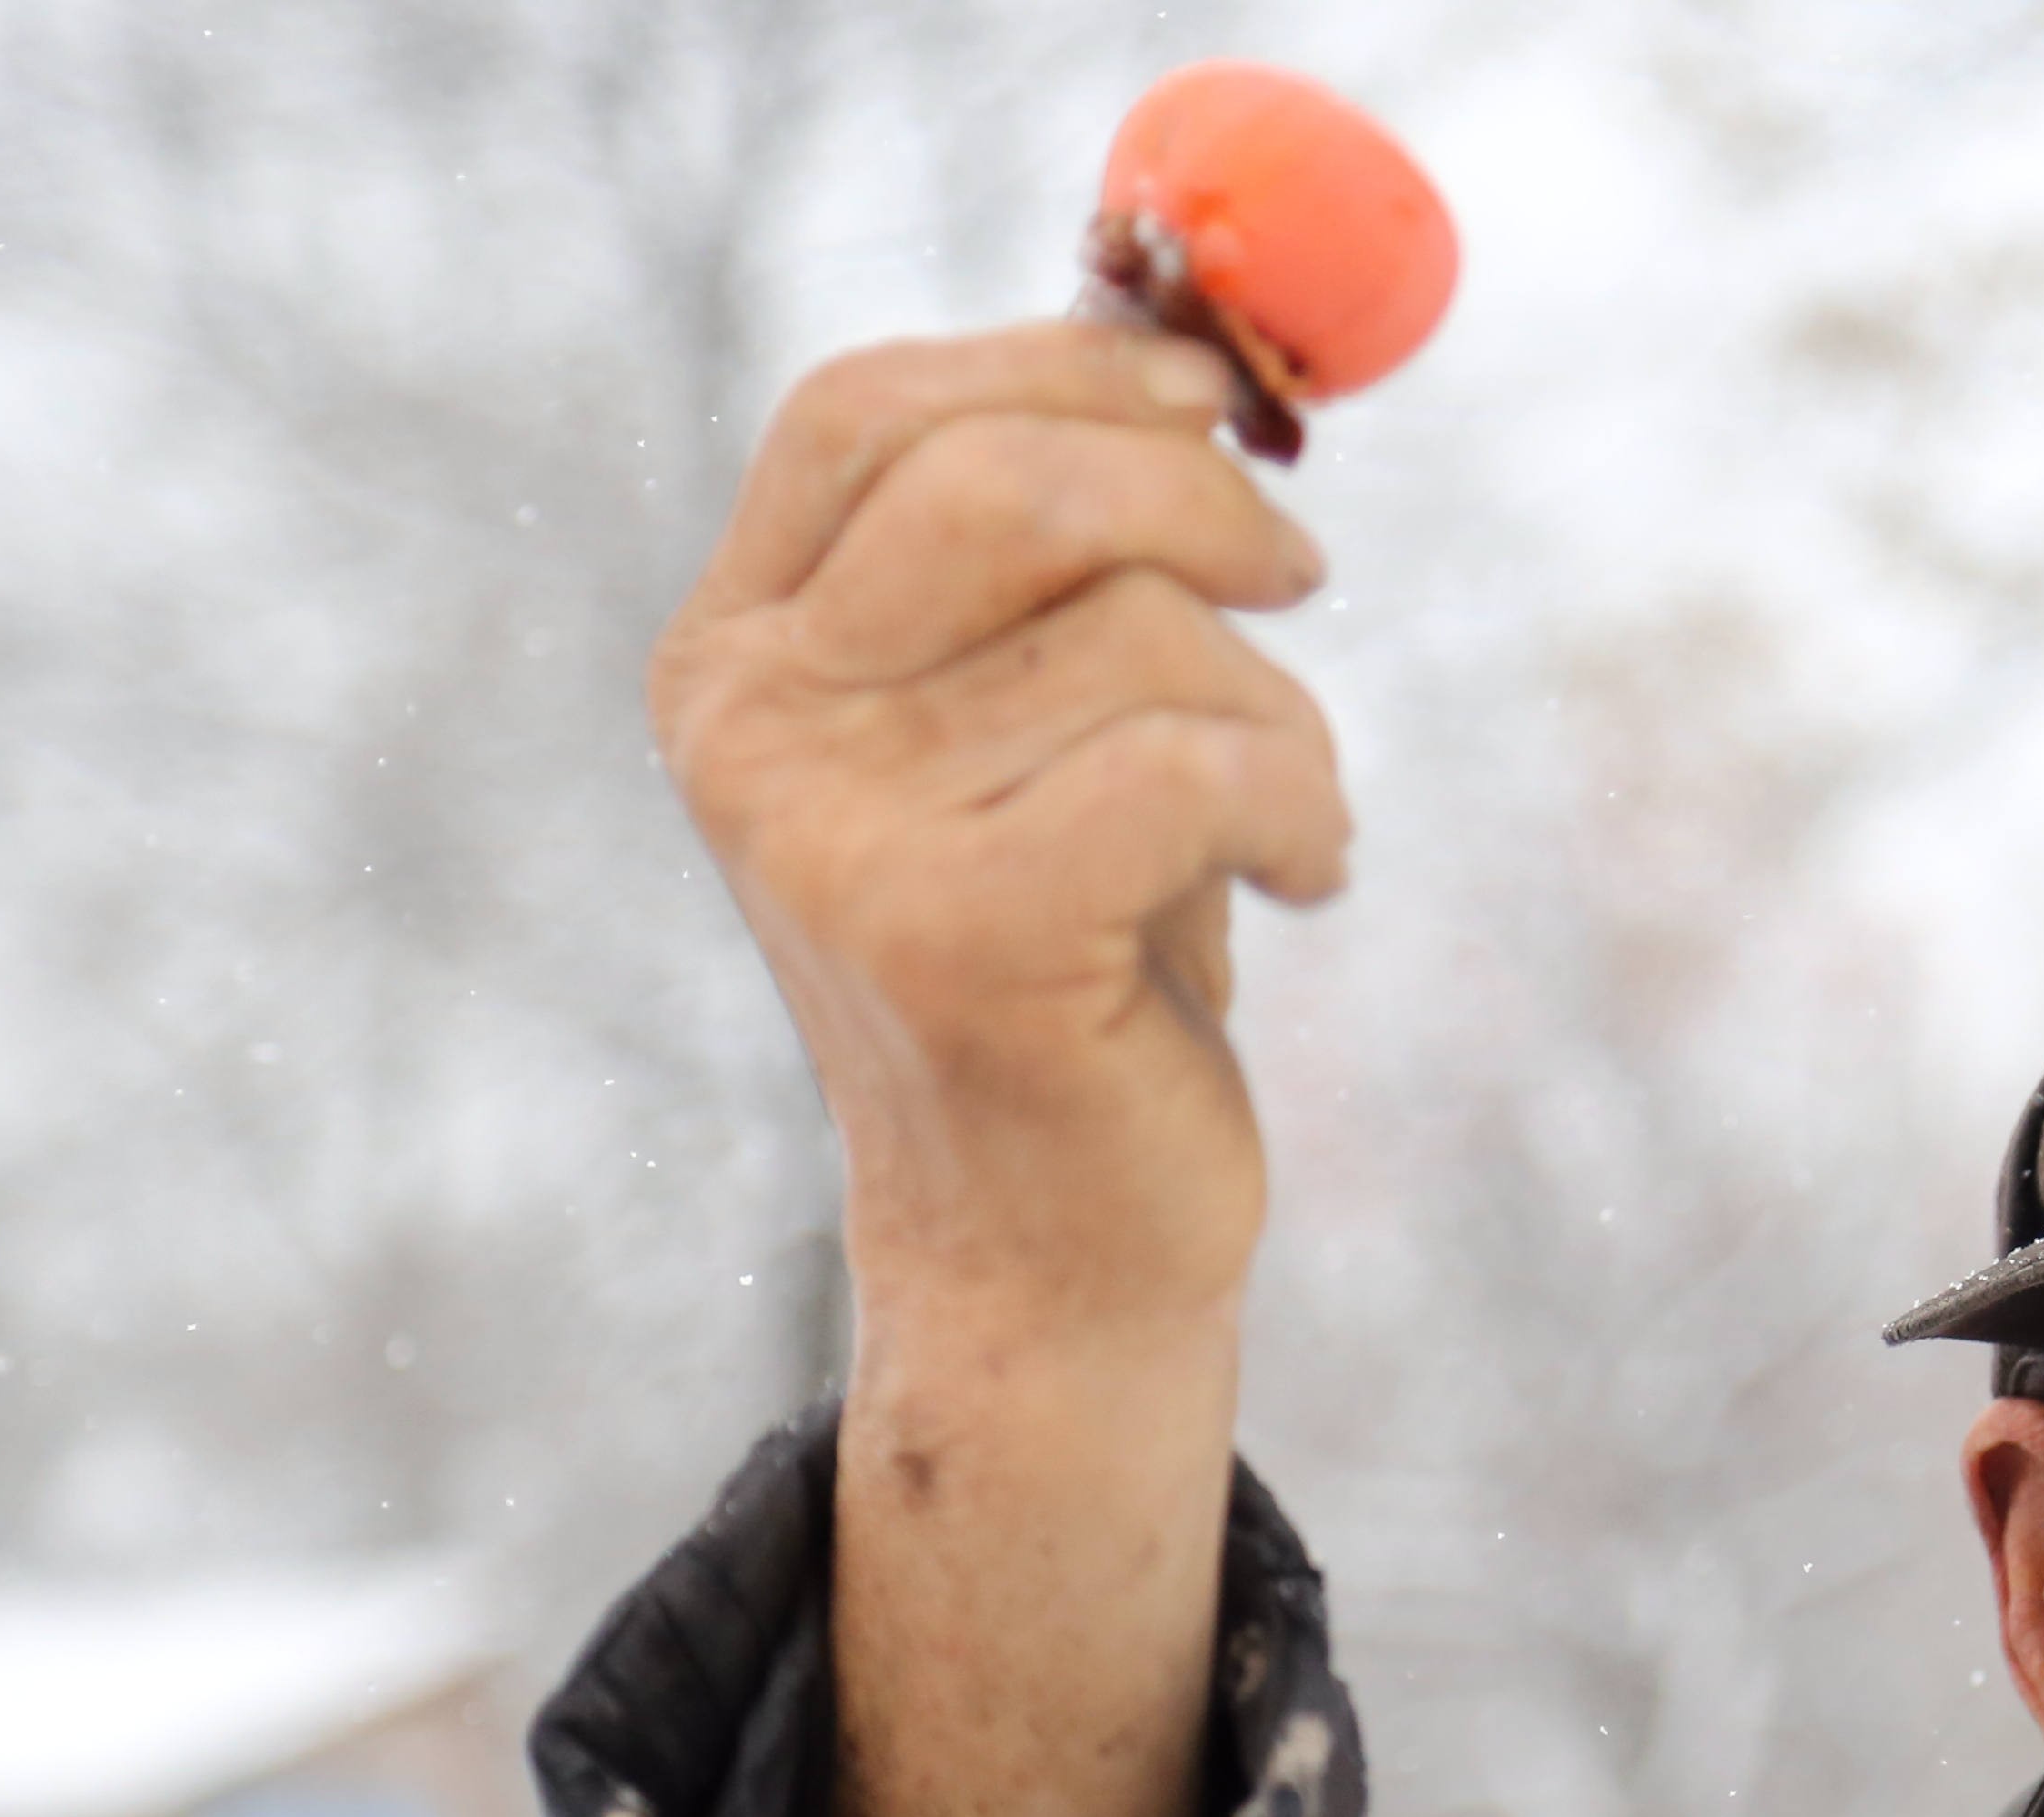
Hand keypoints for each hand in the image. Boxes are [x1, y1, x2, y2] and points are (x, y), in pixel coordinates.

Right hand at [651, 322, 1342, 1816]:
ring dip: (1279, 712)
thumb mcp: (1044, 726)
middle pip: (1003, 482)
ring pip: (1139, 635)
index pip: (863, 412)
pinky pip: (1194, 763)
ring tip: (1289, 818)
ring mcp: (828, 836)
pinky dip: (1301, 803)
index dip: (1058, 360)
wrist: (1052, 1255)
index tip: (1214, 384)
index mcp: (734, 658)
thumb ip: (1062, 551)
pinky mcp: (952, 936)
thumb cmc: (1080, 969)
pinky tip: (1309, 879)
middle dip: (1201, 499)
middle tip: (1302, 579)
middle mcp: (746, 731)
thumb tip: (1192, 333)